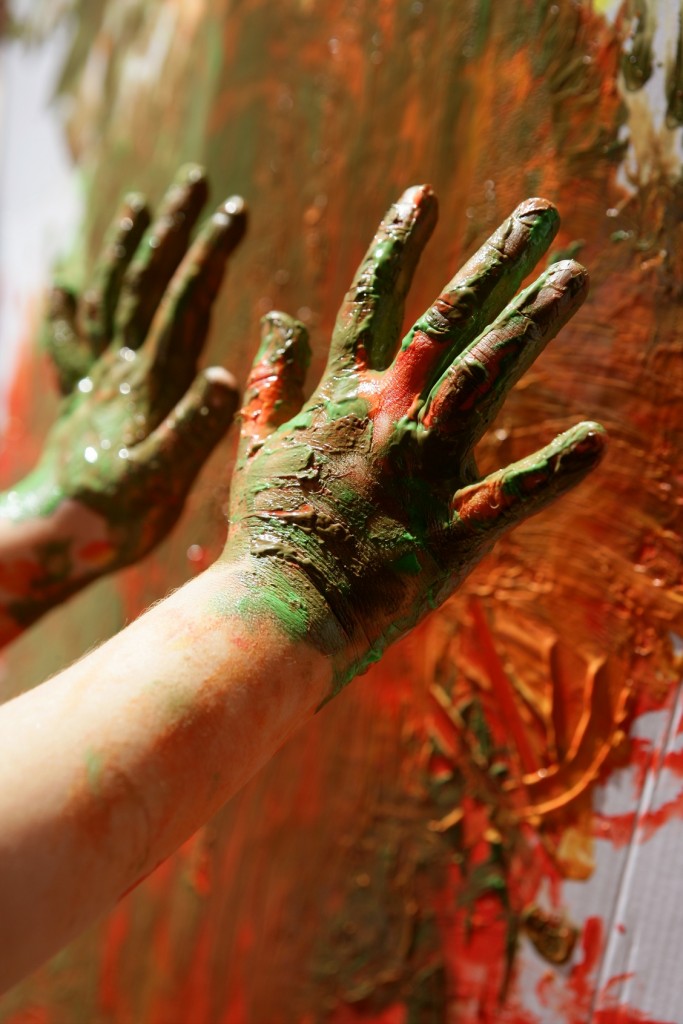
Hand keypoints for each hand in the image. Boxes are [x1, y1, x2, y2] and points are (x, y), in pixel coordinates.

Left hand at [0, 166, 244, 633]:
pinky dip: (73, 302)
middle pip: (144, 284)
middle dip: (173, 232)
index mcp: (147, 382)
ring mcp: (99, 376)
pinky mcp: (85, 392)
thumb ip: (190, 432)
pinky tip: (64, 283)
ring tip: (141, 205)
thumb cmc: (114, 516)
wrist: (56, 535)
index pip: (181, 305)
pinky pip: (77, 335)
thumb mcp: (158, 482)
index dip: (207, 257)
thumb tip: (224, 378)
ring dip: (129, 249)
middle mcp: (121, 367)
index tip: (232, 213)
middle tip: (196, 183)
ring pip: (112, 297)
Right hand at [224, 187, 604, 696]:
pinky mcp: (454, 529)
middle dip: (496, 261)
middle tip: (542, 213)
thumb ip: (270, 378)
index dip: (399, 242)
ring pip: (488, 378)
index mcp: (341, 396)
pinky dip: (558, 469)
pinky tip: (598, 439)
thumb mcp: (254, 444)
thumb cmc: (264, 531)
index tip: (426, 194)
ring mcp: (424, 469)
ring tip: (576, 277)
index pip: (372, 298)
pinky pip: (516, 495)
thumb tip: (279, 316)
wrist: (276, 610)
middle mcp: (388, 416)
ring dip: (535, 323)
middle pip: (449, 321)